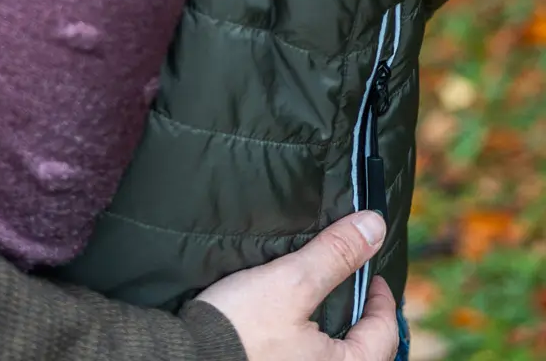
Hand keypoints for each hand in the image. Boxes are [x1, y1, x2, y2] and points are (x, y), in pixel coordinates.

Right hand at [197, 213, 397, 360]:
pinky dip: (311, 340)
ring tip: (321, 298)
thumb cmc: (243, 326)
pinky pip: (309, 357)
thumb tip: (375, 226)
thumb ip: (335, 255)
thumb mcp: (291, 282)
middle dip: (360, 315)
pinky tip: (292, 322)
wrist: (187, 357)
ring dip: (334, 329)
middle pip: (363, 349)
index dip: (382, 297)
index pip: (384, 333)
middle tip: (348, 283)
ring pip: (335, 356)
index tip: (370, 270)